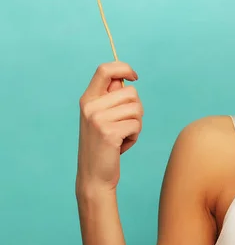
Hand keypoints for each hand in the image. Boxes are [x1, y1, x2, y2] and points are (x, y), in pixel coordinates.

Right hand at [76, 62, 142, 195]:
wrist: (93, 176)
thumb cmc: (104, 145)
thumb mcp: (102, 118)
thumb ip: (111, 98)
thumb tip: (126, 79)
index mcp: (87, 99)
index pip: (105, 69)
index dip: (124, 68)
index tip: (134, 77)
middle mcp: (90, 106)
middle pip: (131, 92)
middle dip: (136, 109)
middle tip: (124, 125)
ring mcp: (98, 119)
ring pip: (137, 109)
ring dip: (136, 124)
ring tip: (122, 136)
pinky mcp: (109, 132)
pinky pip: (137, 125)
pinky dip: (135, 136)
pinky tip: (122, 145)